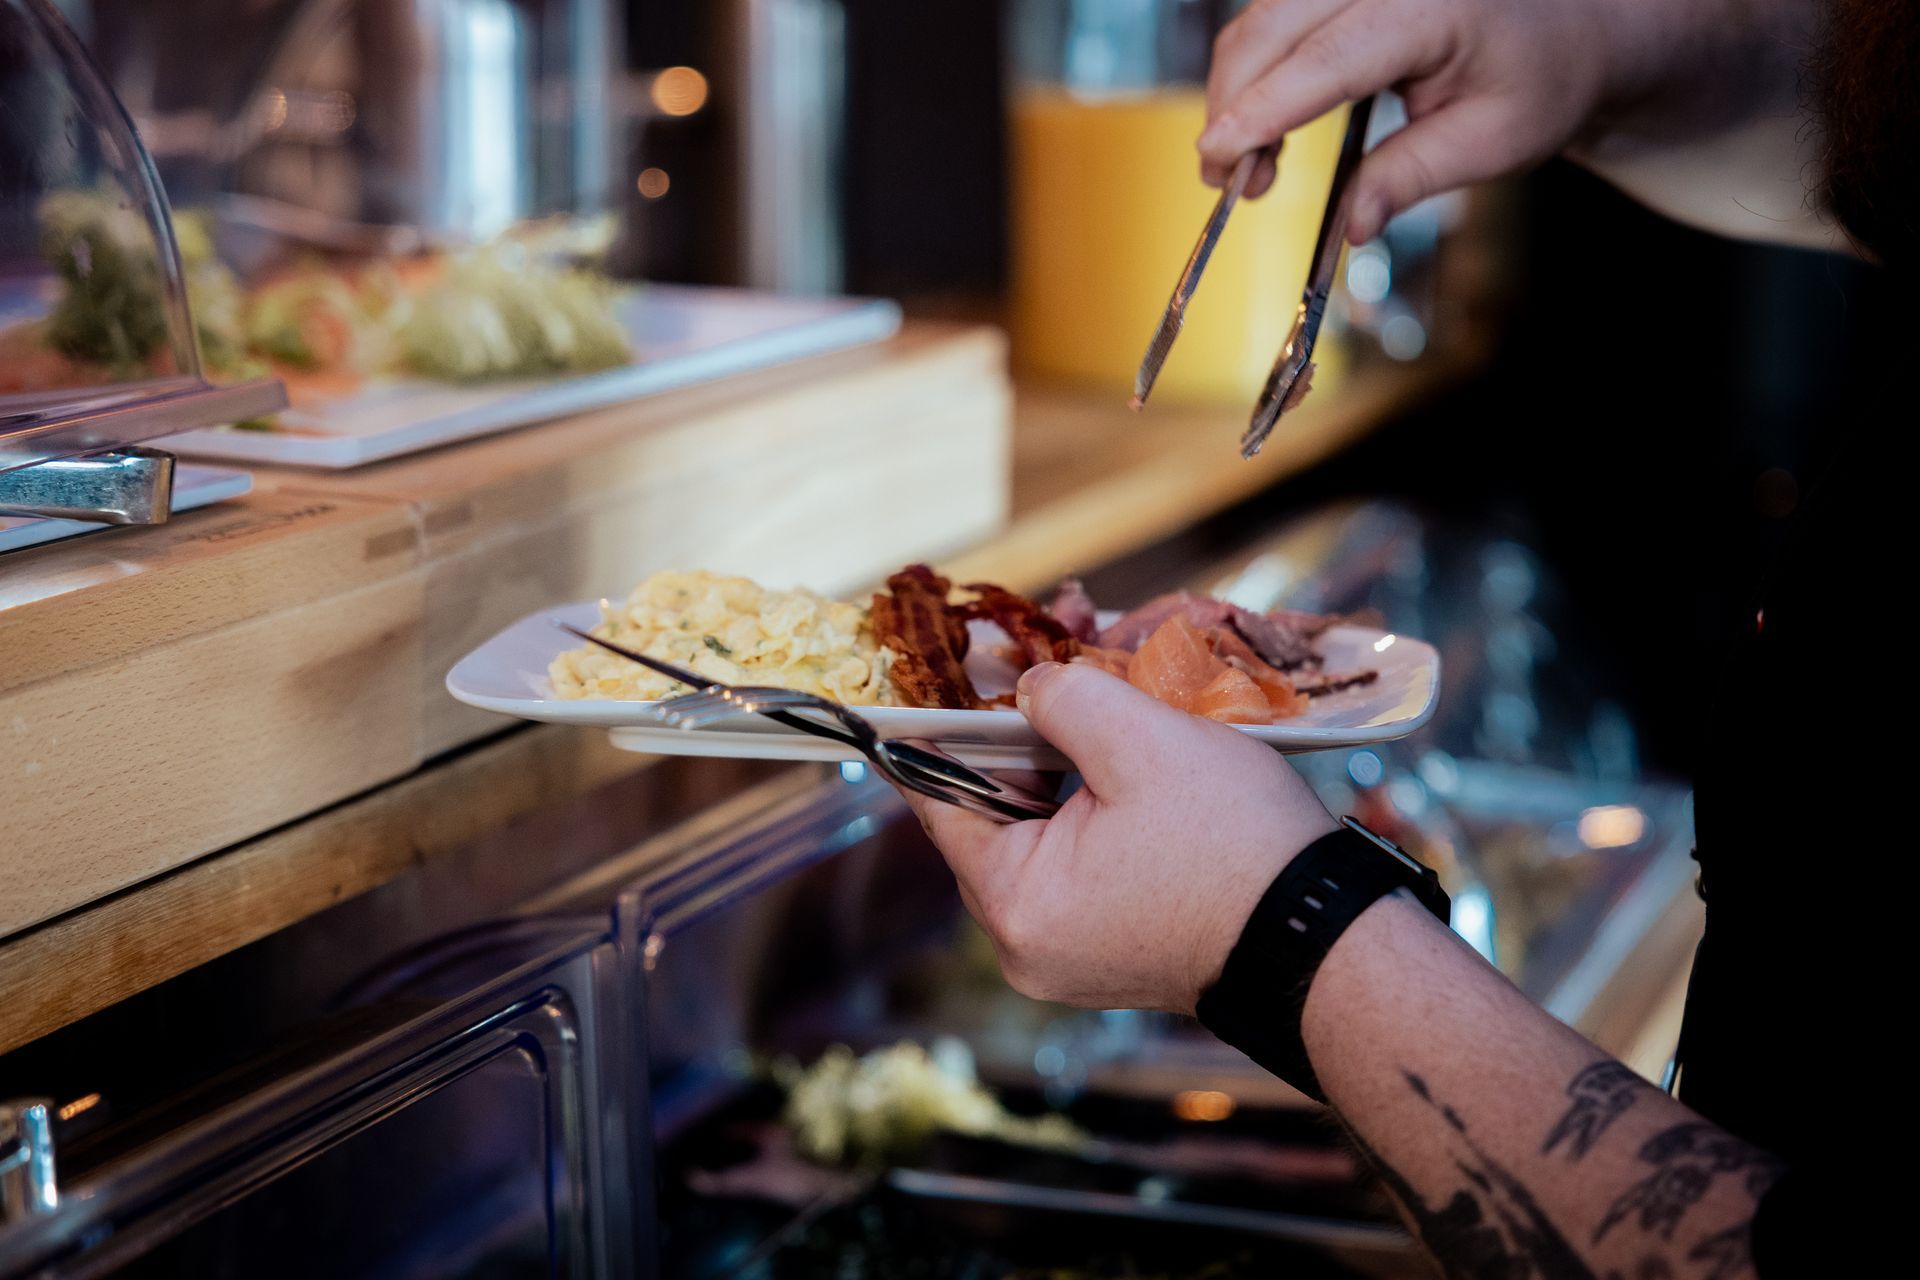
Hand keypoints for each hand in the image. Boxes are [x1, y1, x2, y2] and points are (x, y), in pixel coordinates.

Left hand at [896, 661, 1336, 1013]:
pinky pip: (1075, 869)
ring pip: (1037, 838)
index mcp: (1015, 901)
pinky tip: (1116, 764)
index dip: (944, 731)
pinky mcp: (1109, 954)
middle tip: (1039, 674)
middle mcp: (1025, 946)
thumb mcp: (1141, 738)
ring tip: (1086, 708)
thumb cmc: (1236, 843)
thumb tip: (1027, 690)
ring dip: (1056, 774)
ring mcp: (1067, 957)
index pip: (941, 802)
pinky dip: (1088, 816)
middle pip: (992, 819)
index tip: (942, 680)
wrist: (1324, 936)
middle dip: (1018, 742)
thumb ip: (1062, 698)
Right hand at [1198, 0, 1815, 244]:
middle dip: (1234, 105)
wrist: (1578, 25)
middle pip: (1273, 28)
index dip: (1264, 109)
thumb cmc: (1545, 77)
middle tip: (1223, 181)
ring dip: (1239, 90)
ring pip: (1264, 17)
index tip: (1218, 153)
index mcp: (1434, 6)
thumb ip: (1412, 177)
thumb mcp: (1492, 142)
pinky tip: (1265, 123)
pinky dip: (1258, 68)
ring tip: (1249, 165)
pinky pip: (1279, 14)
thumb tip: (1350, 225)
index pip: (1328, 60)